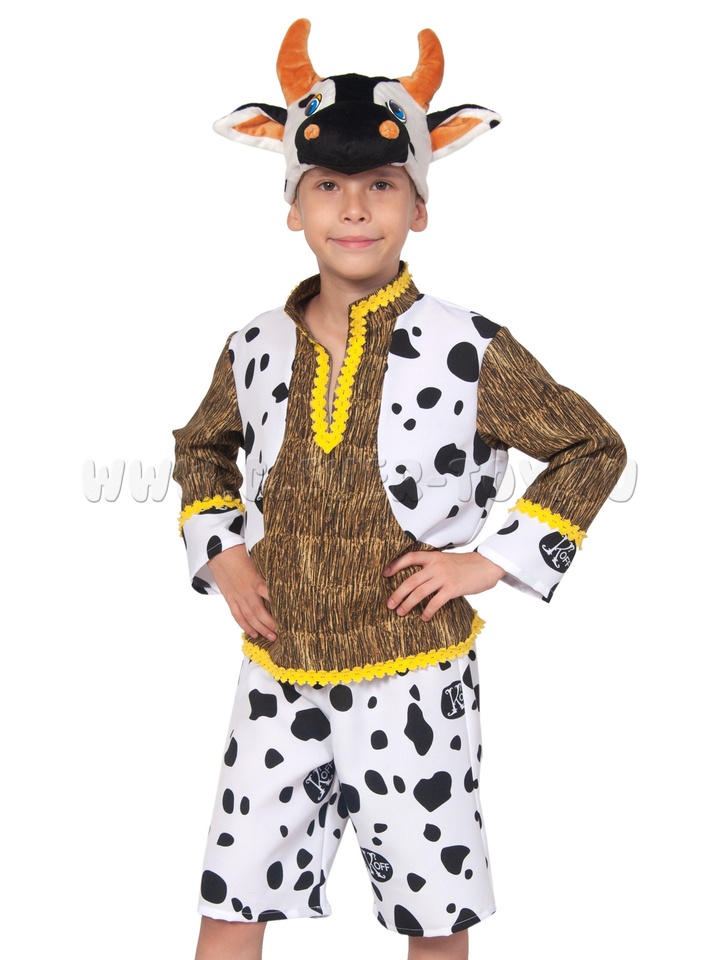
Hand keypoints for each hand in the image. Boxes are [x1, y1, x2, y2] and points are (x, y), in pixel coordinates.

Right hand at [208, 544, 276, 640]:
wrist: (217, 551)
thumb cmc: (239, 553)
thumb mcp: (258, 560)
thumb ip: (268, 572)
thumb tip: (285, 578)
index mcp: (256, 580)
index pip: (271, 597)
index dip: (280, 608)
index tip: (290, 616)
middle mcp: (247, 591)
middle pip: (260, 612)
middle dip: (271, 625)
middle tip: (281, 633)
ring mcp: (237, 596)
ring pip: (249, 617)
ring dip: (260, 629)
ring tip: (271, 637)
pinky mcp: (229, 598)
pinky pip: (237, 615)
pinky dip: (245, 626)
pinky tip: (253, 633)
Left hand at [383, 551, 505, 620]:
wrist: (488, 565)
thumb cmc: (467, 565)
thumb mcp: (448, 560)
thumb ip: (434, 566)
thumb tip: (419, 579)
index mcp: (433, 557)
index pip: (409, 557)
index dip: (395, 565)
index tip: (385, 574)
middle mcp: (436, 566)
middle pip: (410, 580)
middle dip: (397, 594)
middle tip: (389, 604)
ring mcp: (444, 577)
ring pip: (419, 592)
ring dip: (407, 604)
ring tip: (400, 612)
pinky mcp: (452, 589)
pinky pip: (435, 602)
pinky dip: (427, 611)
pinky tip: (424, 617)